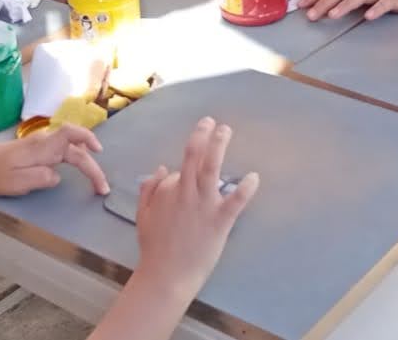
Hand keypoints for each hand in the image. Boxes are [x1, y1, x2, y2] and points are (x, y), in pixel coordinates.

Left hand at [0, 123, 108, 196]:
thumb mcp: (17, 181)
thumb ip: (41, 178)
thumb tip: (58, 176)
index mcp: (41, 147)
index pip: (70, 135)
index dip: (88, 139)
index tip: (99, 153)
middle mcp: (44, 142)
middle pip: (75, 148)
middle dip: (92, 166)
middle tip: (101, 188)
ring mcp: (40, 145)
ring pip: (70, 147)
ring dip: (85, 160)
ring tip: (95, 178)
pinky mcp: (36, 150)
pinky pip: (61, 149)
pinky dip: (75, 156)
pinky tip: (76, 165)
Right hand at [134, 118, 257, 299]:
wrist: (167, 276)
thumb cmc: (155, 248)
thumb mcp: (143, 215)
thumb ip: (149, 190)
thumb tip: (160, 168)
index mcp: (166, 191)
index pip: (180, 170)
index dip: (184, 175)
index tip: (188, 183)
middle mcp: (185, 193)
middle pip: (193, 156)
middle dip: (203, 135)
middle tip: (211, 122)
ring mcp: (203, 205)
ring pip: (211, 168)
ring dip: (218, 146)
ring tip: (225, 130)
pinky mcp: (220, 221)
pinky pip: (235, 200)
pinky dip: (246, 187)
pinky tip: (254, 177)